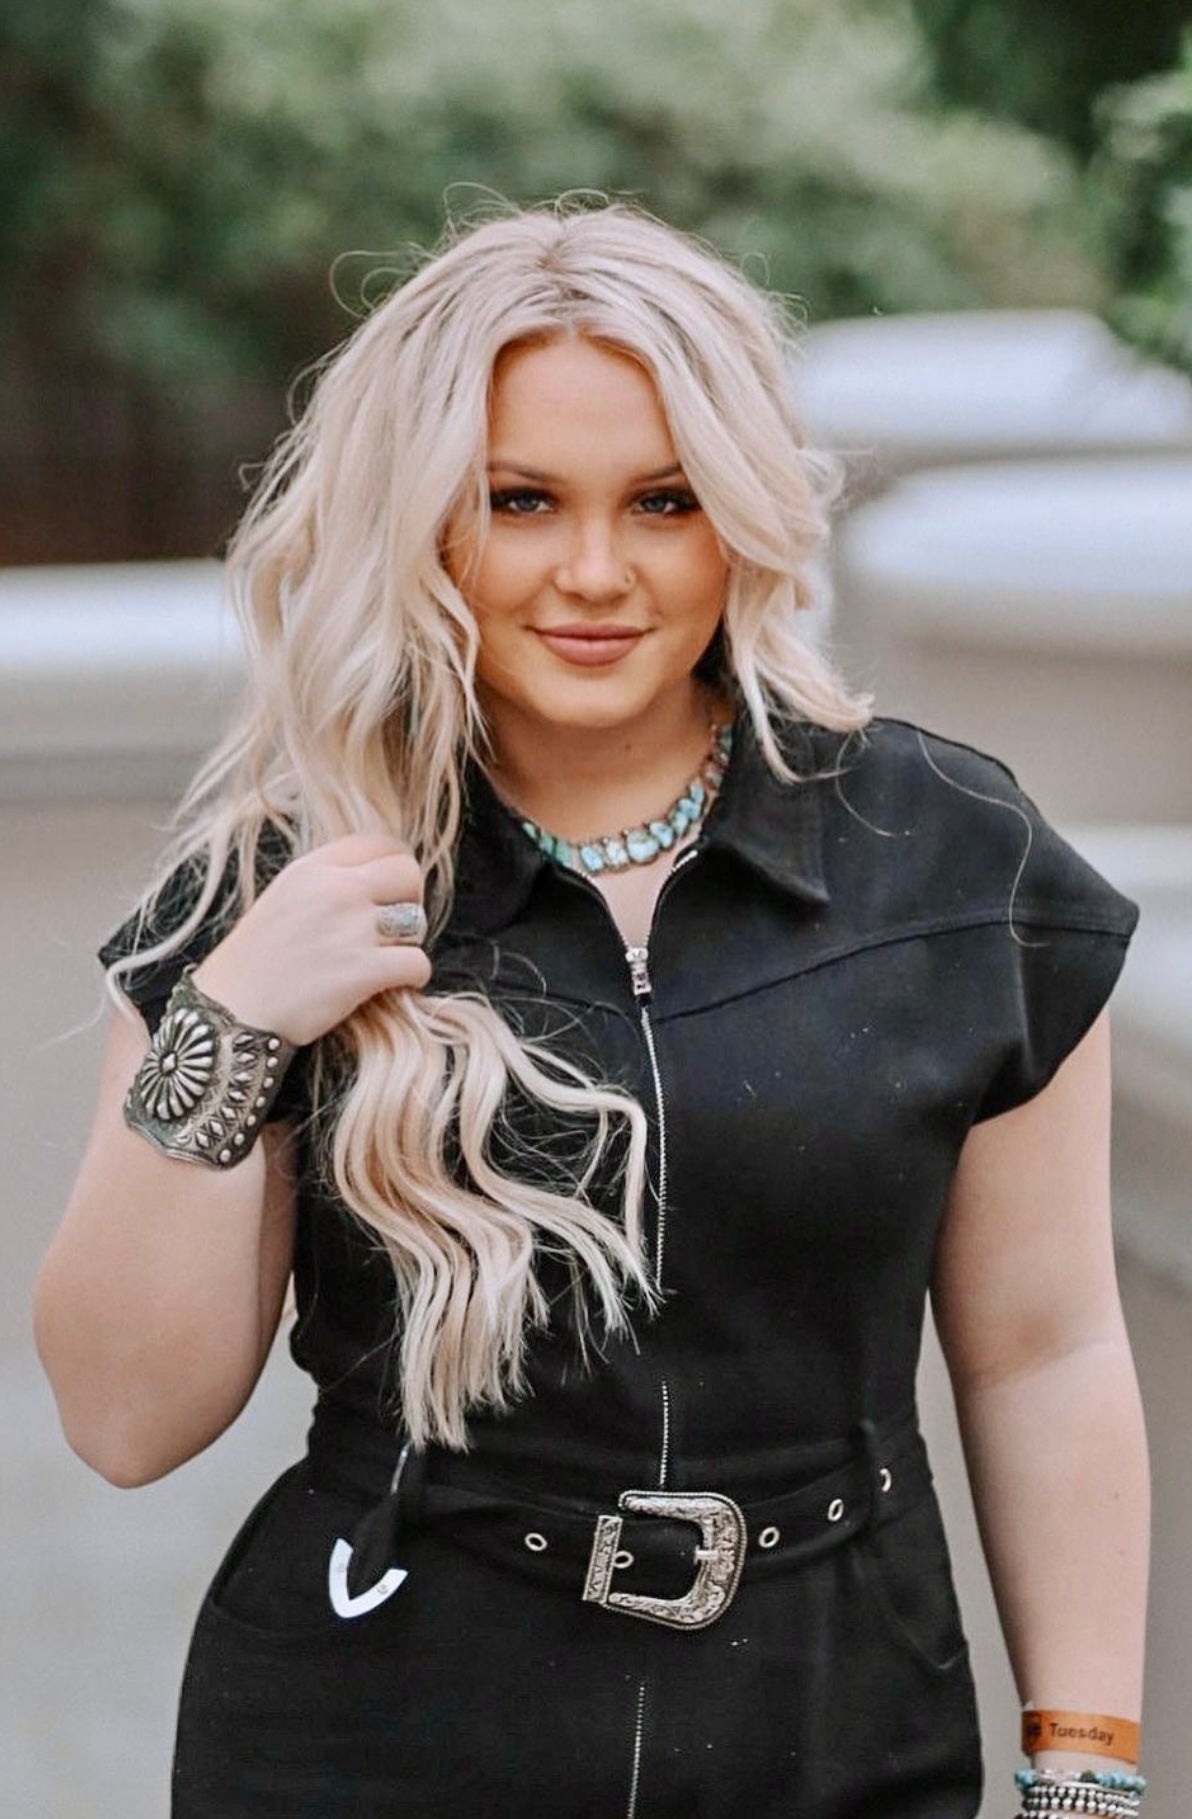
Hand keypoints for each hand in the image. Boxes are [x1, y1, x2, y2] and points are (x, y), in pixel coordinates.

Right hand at [189, 833, 431, 1046]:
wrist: (230, 1011)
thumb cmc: (254, 961)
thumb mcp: (283, 897)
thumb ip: (325, 881)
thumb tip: (374, 879)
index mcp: (312, 868)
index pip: (380, 843)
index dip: (393, 867)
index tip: (388, 892)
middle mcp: (335, 890)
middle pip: (407, 873)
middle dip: (409, 900)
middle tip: (392, 927)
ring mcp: (351, 929)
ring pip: (416, 921)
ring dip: (408, 942)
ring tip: (386, 958)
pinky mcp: (364, 971)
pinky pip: (418, 963)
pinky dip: (413, 977)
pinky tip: (393, 985)